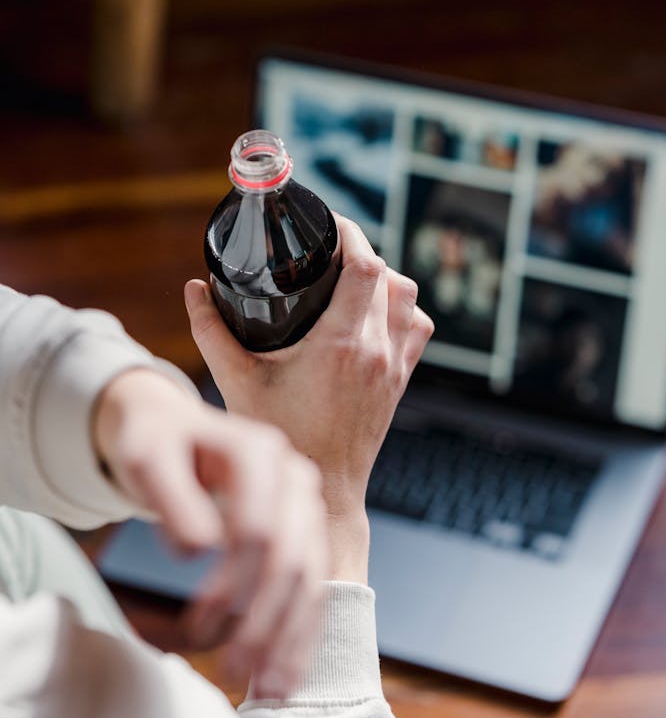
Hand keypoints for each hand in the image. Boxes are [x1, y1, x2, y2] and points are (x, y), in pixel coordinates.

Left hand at [92, 369, 326, 697]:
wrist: (173, 430)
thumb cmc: (156, 445)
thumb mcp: (146, 459)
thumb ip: (172, 497)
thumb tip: (199, 549)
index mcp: (259, 451)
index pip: (258, 529)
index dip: (232, 586)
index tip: (197, 628)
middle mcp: (294, 473)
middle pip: (291, 558)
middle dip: (264, 622)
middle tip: (232, 671)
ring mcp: (306, 502)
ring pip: (312, 576)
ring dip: (290, 636)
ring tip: (266, 686)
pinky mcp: (306, 528)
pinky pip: (314, 584)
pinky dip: (301, 630)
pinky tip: (286, 670)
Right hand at [185, 215, 433, 582]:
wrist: (323, 492)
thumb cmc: (281, 438)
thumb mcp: (236, 382)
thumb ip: (211, 331)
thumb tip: (194, 288)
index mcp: (342, 344)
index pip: (366, 266)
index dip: (351, 235)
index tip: (329, 225)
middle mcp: (377, 351)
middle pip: (390, 275)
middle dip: (363, 252)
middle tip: (332, 249)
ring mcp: (395, 366)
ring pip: (410, 299)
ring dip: (386, 280)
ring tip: (351, 277)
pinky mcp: (402, 380)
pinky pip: (419, 328)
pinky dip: (402, 310)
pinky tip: (374, 313)